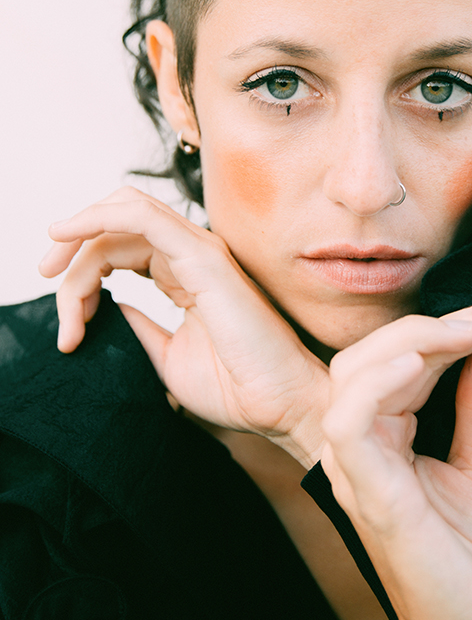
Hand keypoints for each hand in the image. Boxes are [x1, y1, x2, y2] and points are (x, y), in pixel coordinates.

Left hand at [39, 186, 327, 467]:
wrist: (278, 404)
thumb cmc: (236, 386)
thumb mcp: (167, 356)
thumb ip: (140, 327)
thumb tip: (112, 307)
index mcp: (185, 273)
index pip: (122, 246)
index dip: (83, 271)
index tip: (68, 323)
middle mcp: (191, 253)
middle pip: (115, 226)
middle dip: (71, 247)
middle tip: (45, 279)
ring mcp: (198, 250)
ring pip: (122, 215)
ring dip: (77, 237)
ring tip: (52, 275)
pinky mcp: (201, 256)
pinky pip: (142, 217)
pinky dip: (99, 217)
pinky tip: (68, 234)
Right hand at [320, 304, 471, 619]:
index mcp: (382, 433)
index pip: (408, 355)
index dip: (463, 324)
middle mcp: (359, 443)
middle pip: (376, 351)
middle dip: (441, 322)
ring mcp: (357, 467)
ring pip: (356, 372)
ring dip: (414, 340)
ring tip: (471, 332)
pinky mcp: (367, 491)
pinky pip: (350, 421)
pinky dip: (377, 383)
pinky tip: (416, 361)